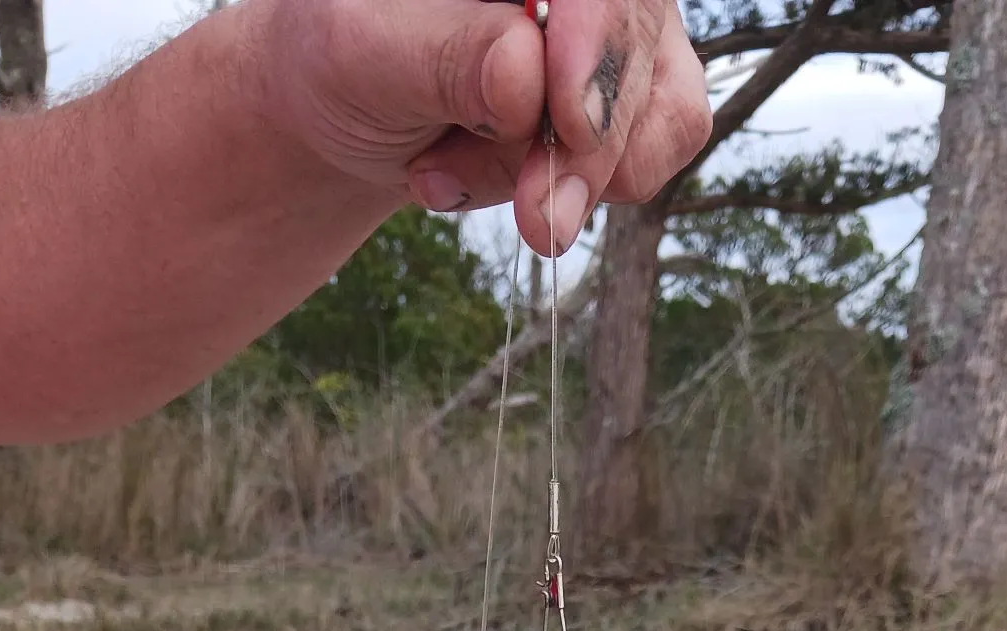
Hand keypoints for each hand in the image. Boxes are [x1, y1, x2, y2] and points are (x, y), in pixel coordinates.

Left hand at [258, 0, 711, 255]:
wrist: (347, 112)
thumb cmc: (346, 61)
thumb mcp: (363, 52)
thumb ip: (448, 58)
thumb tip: (528, 77)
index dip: (600, 42)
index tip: (569, 121)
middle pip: (637, 48)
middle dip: (581, 150)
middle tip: (533, 219)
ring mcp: (622, 36)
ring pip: (660, 116)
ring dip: (566, 181)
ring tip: (449, 176)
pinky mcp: (637, 105)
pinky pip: (650, 161)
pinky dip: (578, 196)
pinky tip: (496, 185)